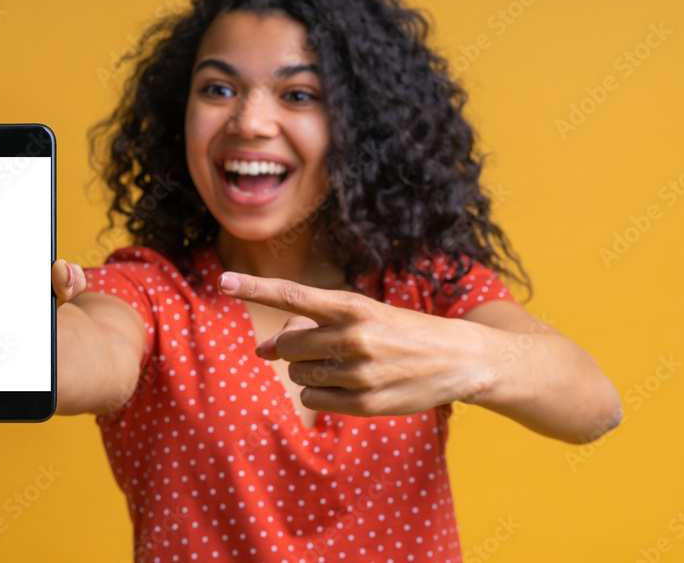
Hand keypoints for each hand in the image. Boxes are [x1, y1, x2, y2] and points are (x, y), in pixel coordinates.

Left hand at [217, 271, 486, 416]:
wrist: (459, 358)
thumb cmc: (399, 330)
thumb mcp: (361, 315)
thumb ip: (310, 328)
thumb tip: (261, 352)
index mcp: (352, 306)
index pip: (292, 295)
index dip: (255, 288)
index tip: (224, 280)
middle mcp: (354, 336)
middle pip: (287, 347)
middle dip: (293, 349)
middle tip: (323, 347)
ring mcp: (360, 372)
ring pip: (298, 375)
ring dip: (309, 371)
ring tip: (345, 365)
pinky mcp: (365, 403)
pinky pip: (314, 399)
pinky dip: (321, 393)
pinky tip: (349, 384)